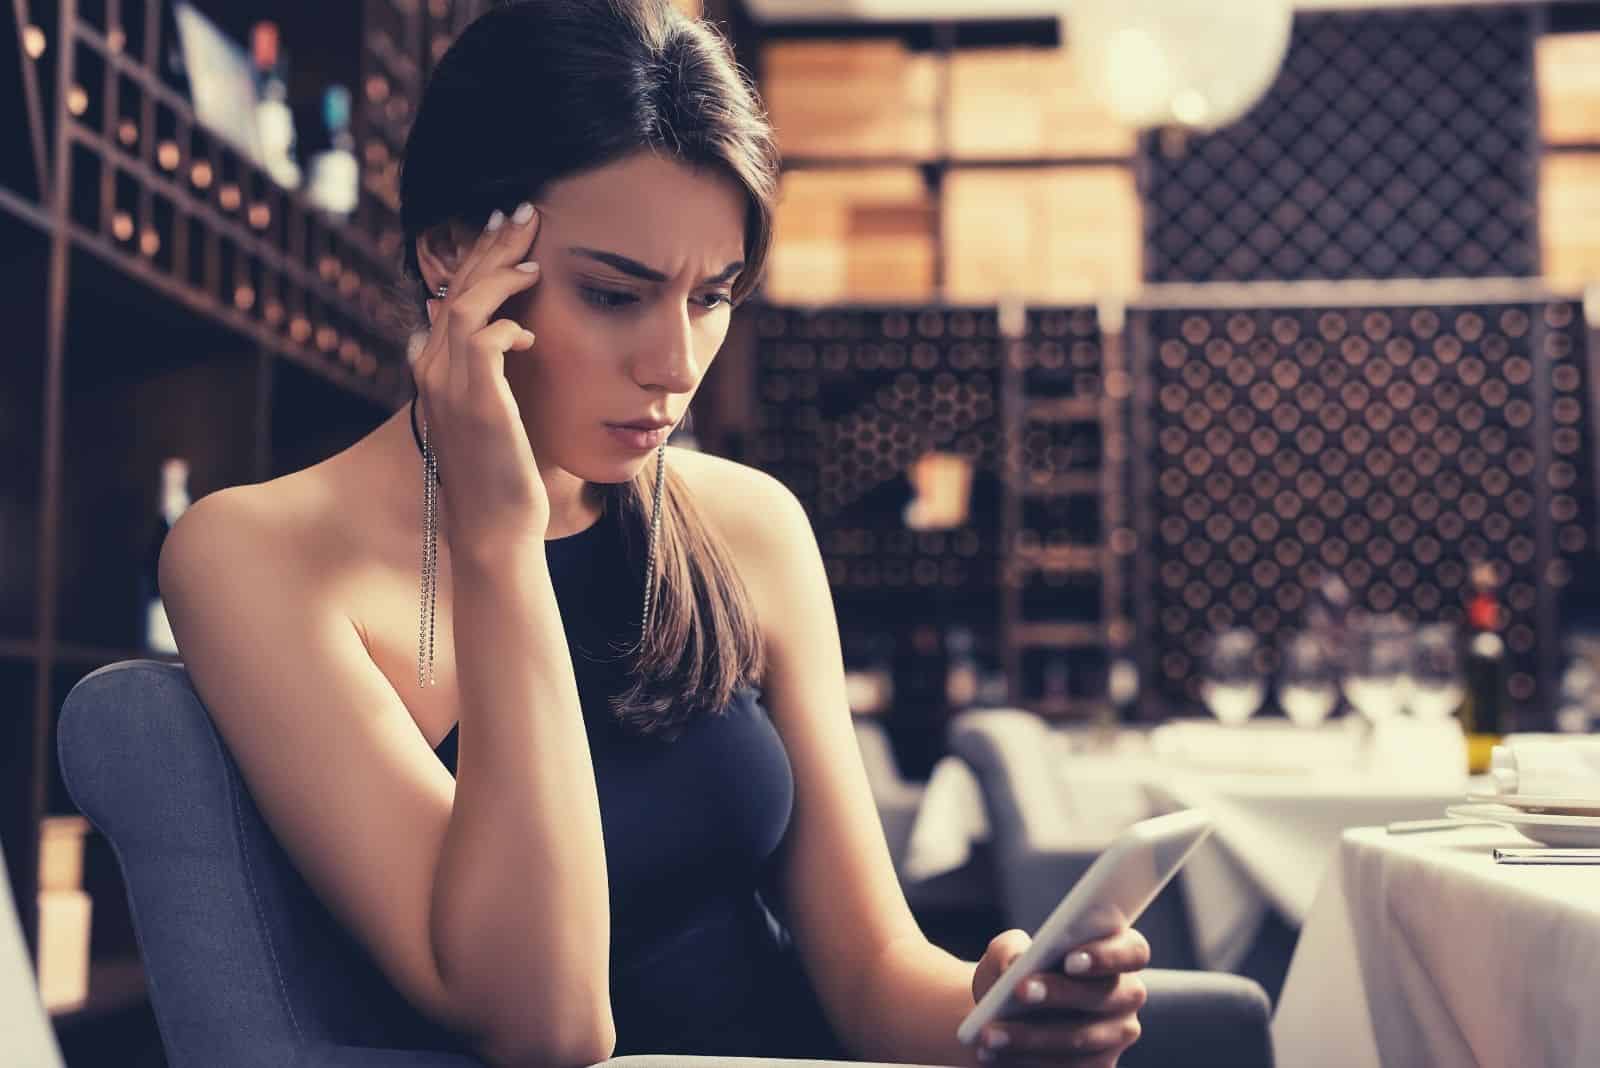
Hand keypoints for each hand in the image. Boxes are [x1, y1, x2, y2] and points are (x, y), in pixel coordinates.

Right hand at [411, 201, 547, 555]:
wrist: (494, 526)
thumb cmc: (499, 474)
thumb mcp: (485, 413)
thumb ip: (474, 372)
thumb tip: (466, 334)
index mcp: (432, 370)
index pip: (449, 296)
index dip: (474, 257)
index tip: (504, 227)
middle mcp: (431, 372)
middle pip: (455, 289)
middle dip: (489, 245)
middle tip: (523, 211)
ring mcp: (449, 387)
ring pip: (465, 304)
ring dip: (500, 273)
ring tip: (532, 255)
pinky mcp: (477, 402)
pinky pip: (483, 339)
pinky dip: (507, 324)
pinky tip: (528, 331)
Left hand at [968, 927, 1148, 1066]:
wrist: (1003, 1016)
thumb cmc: (1015, 973)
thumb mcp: (1007, 953)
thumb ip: (1011, 949)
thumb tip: (1015, 963)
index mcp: (1117, 954)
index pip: (1132, 951)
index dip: (1106, 955)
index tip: (1070, 960)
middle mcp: (1125, 997)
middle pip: (1103, 996)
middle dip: (1059, 994)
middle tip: (1020, 990)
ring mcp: (1115, 1038)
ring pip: (1080, 1040)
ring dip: (1031, 1037)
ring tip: (989, 1033)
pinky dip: (1024, 1063)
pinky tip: (991, 1054)